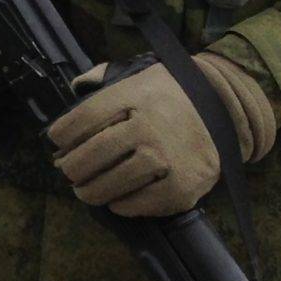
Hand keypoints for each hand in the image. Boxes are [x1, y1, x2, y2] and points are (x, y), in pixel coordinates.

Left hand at [47, 54, 275, 216]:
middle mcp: (149, 127)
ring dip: (90, 191)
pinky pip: (138, 204)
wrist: (225, 110)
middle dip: (70, 167)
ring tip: (85, 190)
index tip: (56, 140)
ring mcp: (166, 159)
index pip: (82, 118)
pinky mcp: (182, 187)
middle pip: (91, 155)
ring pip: (110, 184)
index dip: (61, 133)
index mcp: (134, 97)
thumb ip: (104, 78)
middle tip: (68, 171)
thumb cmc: (171, 95)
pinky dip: (121, 205)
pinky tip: (116, 199)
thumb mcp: (139, 75)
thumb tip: (75, 86)